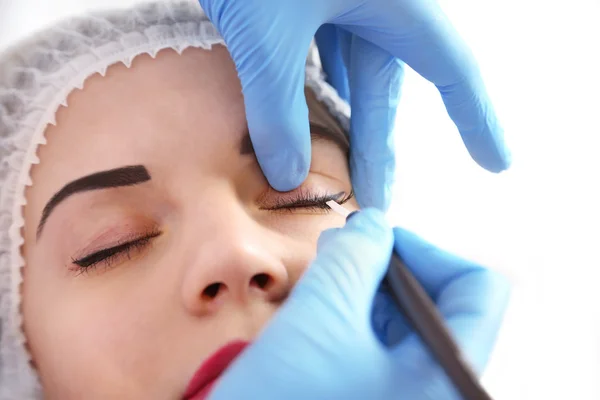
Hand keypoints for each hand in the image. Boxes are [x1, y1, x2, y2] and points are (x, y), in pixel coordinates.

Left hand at [199, 0, 511, 209]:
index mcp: (398, 2)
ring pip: (354, 70)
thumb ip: (276, 109)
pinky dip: (316, 84)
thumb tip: (285, 176)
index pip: (453, 71)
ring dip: (346, 118)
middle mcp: (380, 0)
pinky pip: (324, 48)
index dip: (478, 120)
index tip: (496, 163)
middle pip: (388, 86)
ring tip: (345, 167)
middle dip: (380, 145)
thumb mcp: (266, 36)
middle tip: (376, 198)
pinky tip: (312, 110)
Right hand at [208, 210, 510, 398]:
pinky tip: (319, 314)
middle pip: (442, 303)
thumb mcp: (321, 317)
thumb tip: (375, 224)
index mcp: (446, 376)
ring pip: (407, 326)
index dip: (427, 250)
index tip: (377, 241)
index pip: (479, 287)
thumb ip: (355, 258)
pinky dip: (355, 321)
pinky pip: (382, 350)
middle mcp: (440, 391)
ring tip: (321, 283)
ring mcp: (409, 399)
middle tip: (340, 252)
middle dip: (387, 269)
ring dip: (365, 292)